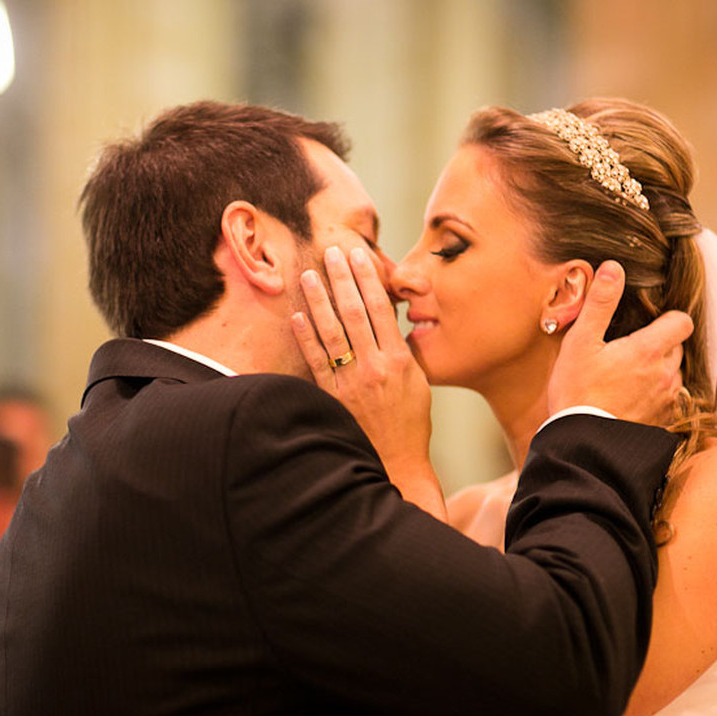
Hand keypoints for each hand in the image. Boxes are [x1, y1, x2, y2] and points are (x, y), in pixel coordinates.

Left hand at [292, 246, 444, 517]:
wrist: (396, 462)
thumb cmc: (410, 422)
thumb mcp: (419, 384)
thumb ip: (404, 352)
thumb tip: (392, 322)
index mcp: (400, 360)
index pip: (381, 309)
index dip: (368, 279)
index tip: (359, 256)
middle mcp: (375, 366)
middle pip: (355, 312)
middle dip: (341, 279)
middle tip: (331, 252)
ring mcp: (352, 381)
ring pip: (332, 332)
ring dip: (318, 300)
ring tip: (308, 275)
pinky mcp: (333, 397)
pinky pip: (317, 362)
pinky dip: (305, 338)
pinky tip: (297, 317)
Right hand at [547, 261, 693, 425]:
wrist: (582, 443)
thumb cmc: (577, 391)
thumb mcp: (581, 342)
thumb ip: (600, 303)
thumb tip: (614, 268)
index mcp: (649, 350)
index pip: (682, 322)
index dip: (668, 318)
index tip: (648, 322)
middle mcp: (666, 374)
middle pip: (676, 347)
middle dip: (659, 344)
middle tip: (628, 350)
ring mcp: (666, 400)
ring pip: (672, 375)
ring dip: (657, 372)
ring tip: (626, 378)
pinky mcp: (662, 423)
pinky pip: (667, 401)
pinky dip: (653, 397)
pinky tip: (628, 400)